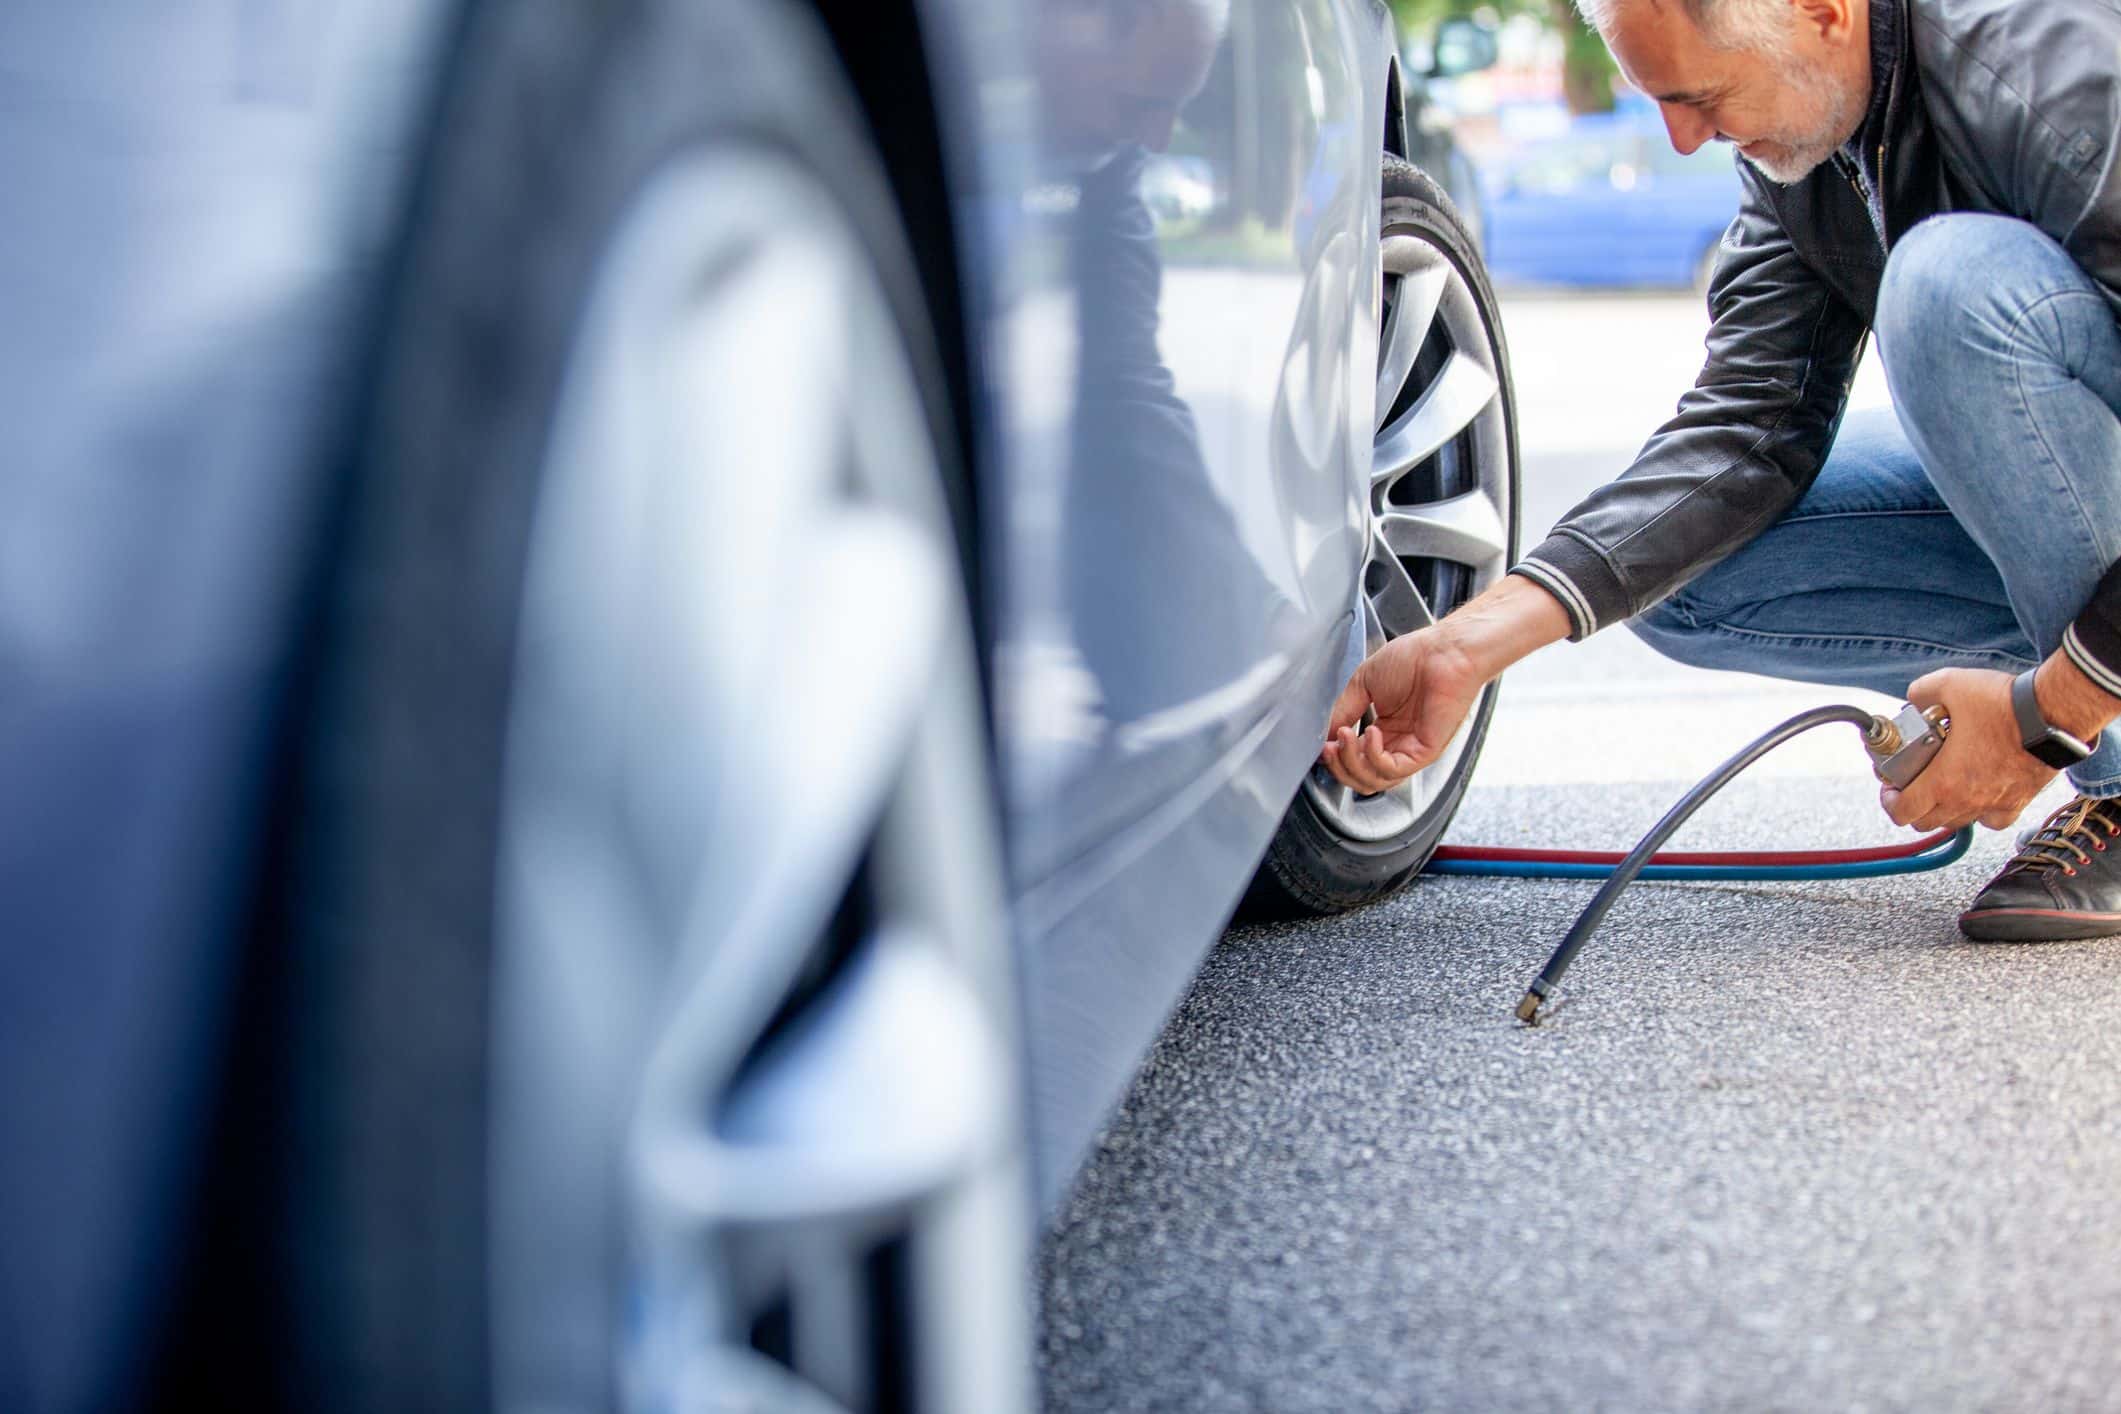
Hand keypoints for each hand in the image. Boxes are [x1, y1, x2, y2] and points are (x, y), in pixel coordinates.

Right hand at [1320, 625, 1491, 794]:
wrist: (1446, 650)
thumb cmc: (1415, 657)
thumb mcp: (1363, 683)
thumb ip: (1343, 710)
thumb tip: (1325, 735)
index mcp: (1385, 729)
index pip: (1355, 759)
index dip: (1335, 756)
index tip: (1321, 744)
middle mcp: (1399, 743)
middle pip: (1362, 777)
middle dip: (1339, 766)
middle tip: (1328, 747)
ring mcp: (1412, 749)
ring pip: (1375, 780)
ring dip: (1352, 763)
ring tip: (1344, 736)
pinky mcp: (1426, 752)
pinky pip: (1393, 769)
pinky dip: (1374, 756)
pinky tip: (1370, 732)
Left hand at [1880, 667, 2054, 831]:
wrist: (2053, 713)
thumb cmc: (2003, 704)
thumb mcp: (1949, 684)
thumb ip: (1921, 692)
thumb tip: (1913, 699)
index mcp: (1943, 781)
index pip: (1902, 812)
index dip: (1889, 802)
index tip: (1890, 787)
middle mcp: (1966, 800)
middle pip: (1926, 822)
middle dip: (1912, 805)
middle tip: (1911, 785)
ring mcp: (1993, 804)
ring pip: (1957, 823)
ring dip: (1942, 810)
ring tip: (1941, 785)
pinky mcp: (2018, 802)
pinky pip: (1992, 820)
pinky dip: (1980, 813)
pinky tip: (1978, 794)